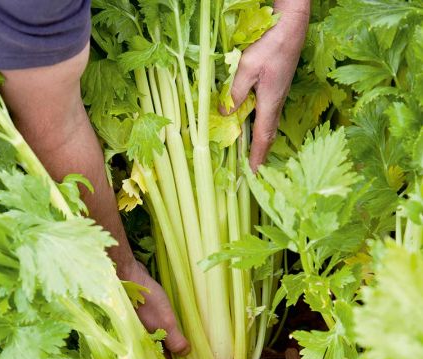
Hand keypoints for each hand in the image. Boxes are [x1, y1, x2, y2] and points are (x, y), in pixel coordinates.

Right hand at [122, 260, 190, 355]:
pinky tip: (177, 323)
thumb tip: (186, 353)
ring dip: (172, 338)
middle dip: (175, 354)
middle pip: (161, 351)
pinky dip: (167, 326)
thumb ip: (175, 339)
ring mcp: (143, 325)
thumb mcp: (165, 322)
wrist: (129, 275)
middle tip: (193, 354)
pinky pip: (158, 325)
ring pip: (160, 337)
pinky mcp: (145, 313)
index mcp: (145, 344)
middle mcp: (142, 337)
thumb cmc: (147, 300)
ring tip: (189, 340)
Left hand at [222, 0, 309, 170]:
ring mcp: (277, 95)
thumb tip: (225, 115)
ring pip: (269, 124)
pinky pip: (268, 113)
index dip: (257, 156)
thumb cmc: (271, 46)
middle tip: (254, 169)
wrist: (292, 27)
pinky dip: (262, 126)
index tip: (253, 173)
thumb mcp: (246, 69)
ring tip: (254, 153)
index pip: (263, 138)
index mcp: (269, 103)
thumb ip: (234, 93)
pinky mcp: (276, 87)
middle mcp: (275, 103)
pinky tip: (255, 125)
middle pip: (268, 134)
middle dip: (261, 153)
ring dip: (262, 141)